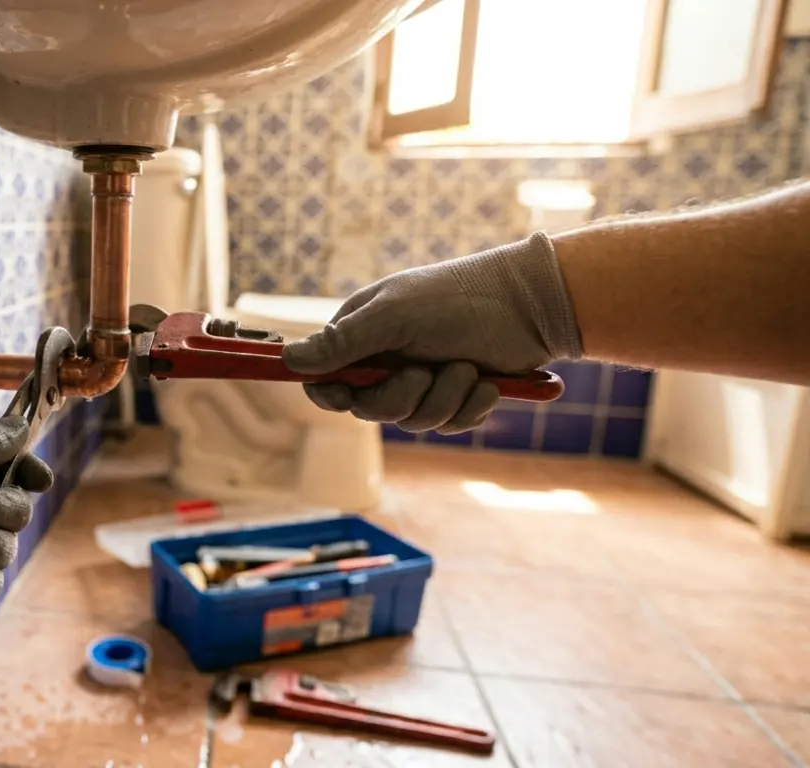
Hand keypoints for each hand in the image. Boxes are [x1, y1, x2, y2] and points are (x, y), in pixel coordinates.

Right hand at [283, 233, 582, 433]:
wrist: (533, 305)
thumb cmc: (458, 299)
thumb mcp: (394, 317)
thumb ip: (343, 342)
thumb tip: (287, 359)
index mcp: (363, 333)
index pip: (325, 377)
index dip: (330, 393)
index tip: (344, 396)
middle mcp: (389, 359)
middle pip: (369, 409)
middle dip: (401, 397)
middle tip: (425, 372)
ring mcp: (424, 380)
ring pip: (413, 422)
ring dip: (445, 399)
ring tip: (468, 368)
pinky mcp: (457, 397)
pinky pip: (449, 425)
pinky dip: (471, 407)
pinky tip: (489, 383)